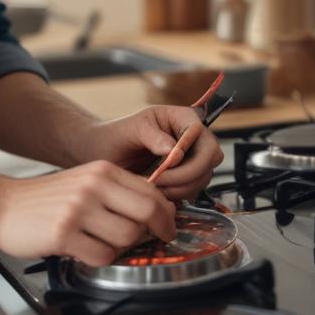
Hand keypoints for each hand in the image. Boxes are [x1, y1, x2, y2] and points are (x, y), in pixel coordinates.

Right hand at [0, 161, 175, 265]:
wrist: (2, 204)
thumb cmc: (46, 198)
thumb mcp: (85, 181)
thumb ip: (117, 191)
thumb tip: (156, 209)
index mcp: (103, 171)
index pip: (151, 191)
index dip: (167, 213)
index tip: (169, 225)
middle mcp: (94, 186)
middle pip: (147, 212)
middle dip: (158, 230)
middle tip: (158, 240)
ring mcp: (78, 210)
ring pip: (126, 237)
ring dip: (123, 248)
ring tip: (107, 244)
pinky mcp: (63, 234)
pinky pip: (102, 255)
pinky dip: (101, 259)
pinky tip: (87, 251)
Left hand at [87, 106, 224, 201]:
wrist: (103, 155)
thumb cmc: (117, 136)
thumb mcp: (132, 130)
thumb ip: (153, 136)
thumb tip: (174, 151)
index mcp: (182, 118)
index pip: (200, 132)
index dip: (188, 150)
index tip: (166, 163)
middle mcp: (193, 138)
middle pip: (211, 156)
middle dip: (188, 173)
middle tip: (160, 181)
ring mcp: (192, 160)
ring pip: (204, 176)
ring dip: (181, 187)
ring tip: (154, 187)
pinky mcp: (186, 180)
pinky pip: (193, 190)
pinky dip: (178, 196)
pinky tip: (157, 193)